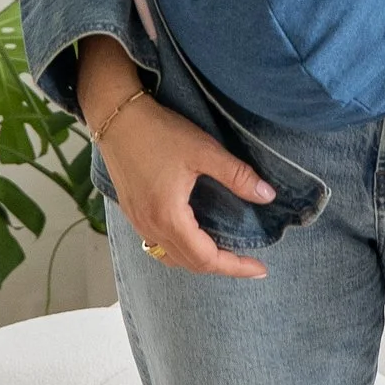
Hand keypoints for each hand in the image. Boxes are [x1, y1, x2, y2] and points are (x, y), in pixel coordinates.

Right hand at [79, 36, 272, 280]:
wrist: (116, 116)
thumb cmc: (159, 132)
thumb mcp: (204, 151)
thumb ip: (237, 175)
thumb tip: (267, 195)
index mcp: (169, 217)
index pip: (207, 258)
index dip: (236, 266)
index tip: (260, 267)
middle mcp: (150, 227)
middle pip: (190, 264)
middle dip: (222, 267)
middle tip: (249, 263)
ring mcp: (138, 221)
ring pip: (171, 258)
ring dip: (200, 261)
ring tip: (225, 254)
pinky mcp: (133, 213)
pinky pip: (158, 245)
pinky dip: (181, 250)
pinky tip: (195, 237)